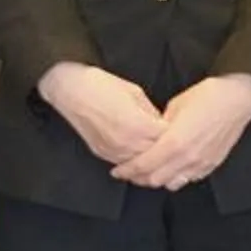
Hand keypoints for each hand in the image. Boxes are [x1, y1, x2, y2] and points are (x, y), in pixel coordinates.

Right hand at [39, 60, 164, 165]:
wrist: (70, 90)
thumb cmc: (100, 85)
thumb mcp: (134, 93)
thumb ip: (151, 112)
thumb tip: (161, 123)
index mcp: (138, 124)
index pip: (167, 138)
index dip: (176, 134)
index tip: (180, 130)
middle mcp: (127, 142)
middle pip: (156, 155)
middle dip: (165, 149)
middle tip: (174, 145)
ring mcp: (114, 150)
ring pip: (140, 165)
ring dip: (151, 160)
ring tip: (160, 155)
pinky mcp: (103, 154)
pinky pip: (124, 164)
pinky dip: (134, 162)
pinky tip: (141, 157)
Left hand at [113, 73, 250, 189]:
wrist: (238, 99)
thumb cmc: (208, 96)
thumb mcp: (175, 106)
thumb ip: (159, 127)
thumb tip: (150, 137)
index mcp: (174, 142)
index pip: (143, 166)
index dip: (127, 171)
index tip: (117, 171)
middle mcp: (187, 158)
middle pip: (154, 180)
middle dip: (139, 178)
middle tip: (130, 172)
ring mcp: (201, 164)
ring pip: (171, 184)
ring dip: (158, 180)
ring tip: (149, 172)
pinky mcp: (211, 164)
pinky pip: (188, 179)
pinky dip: (176, 177)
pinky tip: (171, 168)